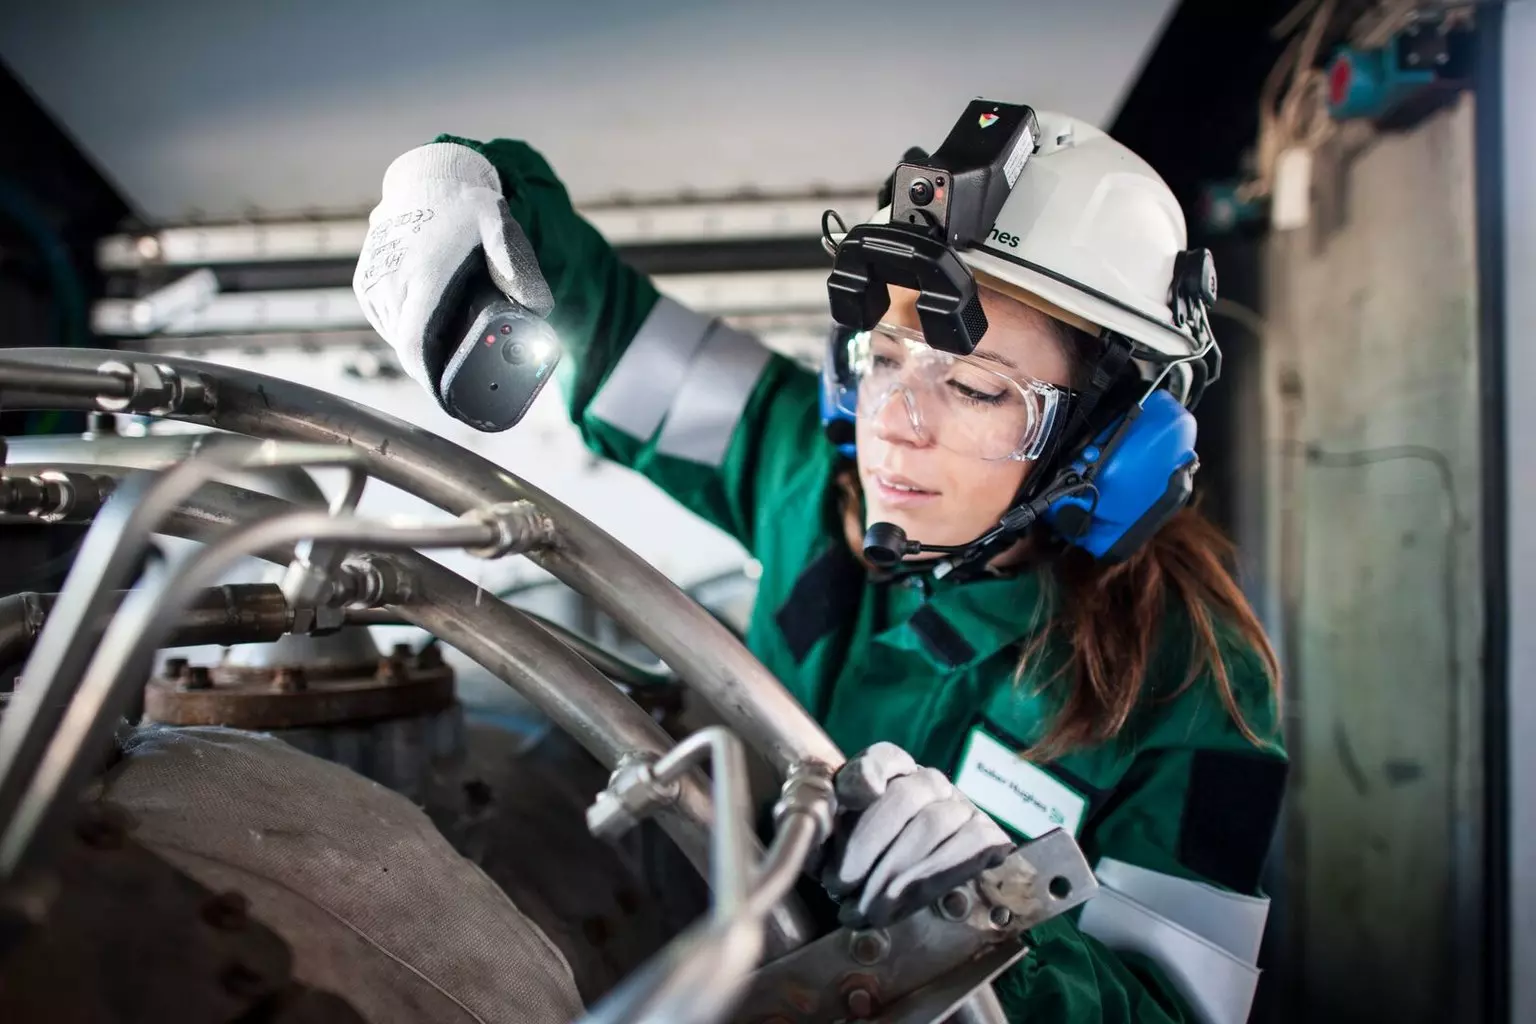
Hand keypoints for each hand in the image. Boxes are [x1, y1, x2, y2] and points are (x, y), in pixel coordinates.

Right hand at [352, 142, 552, 397]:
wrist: (430, 175)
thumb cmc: (469, 207)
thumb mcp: (503, 230)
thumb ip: (520, 268)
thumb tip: (540, 308)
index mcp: (423, 279)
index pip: (415, 348)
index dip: (430, 380)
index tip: (449, 397)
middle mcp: (391, 283)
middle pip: (409, 349)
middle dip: (435, 368)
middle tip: (465, 378)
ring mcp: (374, 282)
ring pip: (395, 336)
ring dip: (420, 347)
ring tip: (451, 346)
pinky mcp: (365, 280)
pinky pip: (384, 319)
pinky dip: (404, 328)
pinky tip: (427, 324)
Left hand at [824, 742, 1013, 927]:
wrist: (897, 880)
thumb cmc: (856, 856)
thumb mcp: (829, 839)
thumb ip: (820, 822)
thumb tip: (840, 806)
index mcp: (889, 770)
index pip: (881, 758)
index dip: (869, 772)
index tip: (858, 795)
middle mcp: (929, 780)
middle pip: (904, 797)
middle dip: (867, 847)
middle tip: (840, 887)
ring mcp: (961, 805)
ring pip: (933, 825)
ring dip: (894, 873)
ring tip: (864, 909)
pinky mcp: (986, 833)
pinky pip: (967, 847)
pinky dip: (931, 877)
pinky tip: (901, 904)